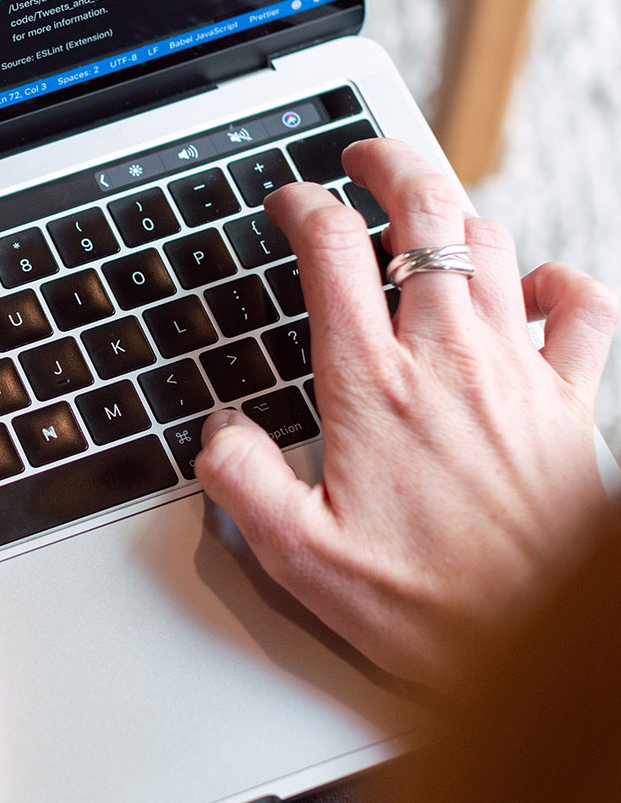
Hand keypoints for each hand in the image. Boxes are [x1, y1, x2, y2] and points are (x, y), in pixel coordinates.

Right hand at [195, 138, 617, 688]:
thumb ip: (240, 480)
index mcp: (371, 385)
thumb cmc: (426, 606)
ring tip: (425, 221)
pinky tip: (534, 286)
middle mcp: (446, 358)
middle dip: (388, 164)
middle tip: (363, 157)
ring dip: (455, 216)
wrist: (541, 645)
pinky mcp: (571, 401)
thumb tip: (219, 429)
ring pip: (492, 244)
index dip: (301, 205)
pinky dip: (558, 280)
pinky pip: (582, 307)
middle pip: (423, 212)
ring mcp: (516, 371)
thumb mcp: (297, 556)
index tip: (287, 202)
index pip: (330, 250)